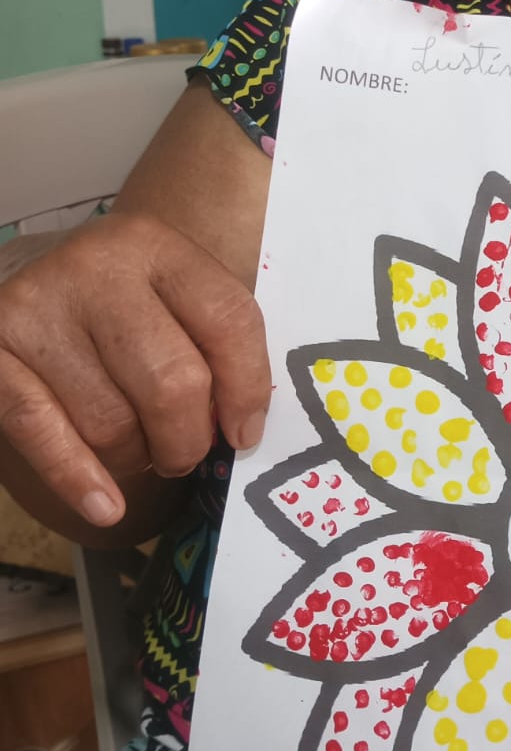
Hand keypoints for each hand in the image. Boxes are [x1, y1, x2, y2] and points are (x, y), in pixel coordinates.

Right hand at [0, 213, 269, 530]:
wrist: (15, 269)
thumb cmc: (110, 296)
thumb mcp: (165, 288)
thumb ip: (209, 339)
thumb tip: (243, 427)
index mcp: (153, 244)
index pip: (227, 320)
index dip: (248, 388)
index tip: (245, 432)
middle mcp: (94, 268)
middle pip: (172, 382)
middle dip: (188, 438)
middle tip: (184, 452)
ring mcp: (36, 308)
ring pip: (110, 422)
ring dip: (135, 456)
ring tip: (136, 446)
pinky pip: (42, 433)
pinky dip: (79, 479)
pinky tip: (106, 506)